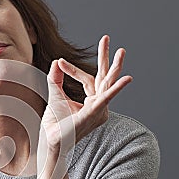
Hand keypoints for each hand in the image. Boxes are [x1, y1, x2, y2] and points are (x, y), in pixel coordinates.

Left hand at [40, 35, 132, 154]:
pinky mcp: (93, 114)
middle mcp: (98, 104)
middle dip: (106, 58)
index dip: (73, 69)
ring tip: (122, 51)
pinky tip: (127, 79)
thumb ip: (56, 78)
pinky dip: (116, 89)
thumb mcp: (55, 95)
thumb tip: (56, 61)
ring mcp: (97, 109)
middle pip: (105, 77)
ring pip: (108, 84)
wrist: (51, 140)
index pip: (88, 79)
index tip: (60, 62)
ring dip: (116, 67)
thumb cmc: (56, 123)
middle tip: (106, 38)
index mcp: (91, 100)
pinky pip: (106, 99)